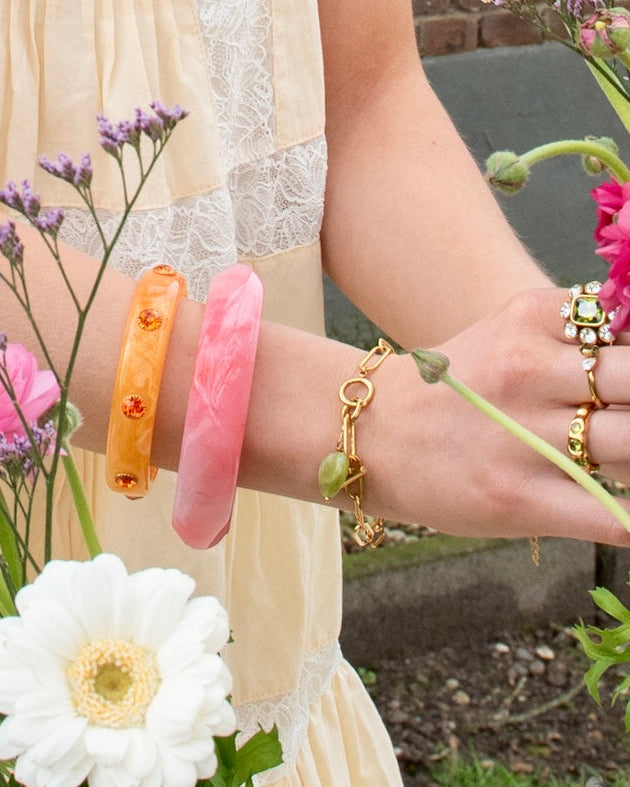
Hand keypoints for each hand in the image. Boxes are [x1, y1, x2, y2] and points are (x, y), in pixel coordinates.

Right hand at [362, 286, 629, 545]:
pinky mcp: (517, 498)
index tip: (620, 389)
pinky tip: (626, 512)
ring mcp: (521, 437)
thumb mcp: (509, 334)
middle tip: (622, 423)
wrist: (372, 434)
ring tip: (619, 459)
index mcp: (531, 319)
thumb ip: (579, 339)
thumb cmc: (452, 390)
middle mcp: (526, 369)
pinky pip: (611, 515)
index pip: (628, 327)